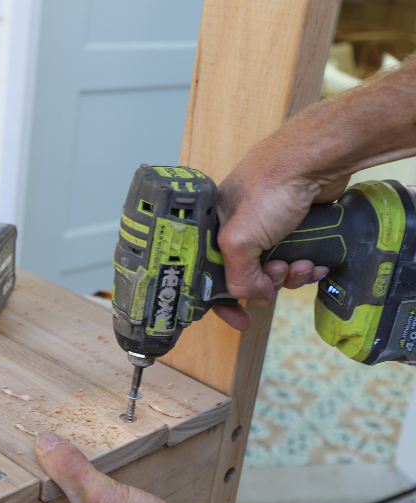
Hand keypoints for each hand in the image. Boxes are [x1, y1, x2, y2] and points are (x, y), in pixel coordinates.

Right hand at [212, 141, 345, 330]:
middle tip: (276, 274)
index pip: (208, 275)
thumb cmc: (270, 185)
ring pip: (274, 272)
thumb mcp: (239, 240)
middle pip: (246, 277)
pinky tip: (315, 262)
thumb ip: (238, 277)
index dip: (222, 302)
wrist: (315, 161)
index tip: (238, 319)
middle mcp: (237, 230)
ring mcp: (267, 229)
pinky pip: (296, 260)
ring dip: (290, 277)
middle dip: (265, 284)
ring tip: (301, 264)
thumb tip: (256, 298)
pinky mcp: (293, 228)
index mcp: (212, 230)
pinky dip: (306, 267)